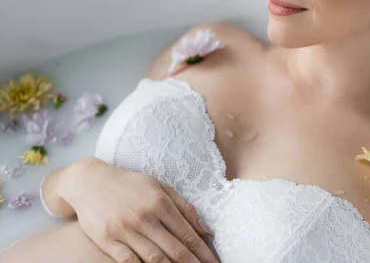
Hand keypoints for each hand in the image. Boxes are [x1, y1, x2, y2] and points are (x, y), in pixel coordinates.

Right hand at [58, 157, 218, 262]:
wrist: (89, 182)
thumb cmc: (129, 185)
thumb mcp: (159, 187)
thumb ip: (184, 207)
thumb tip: (205, 229)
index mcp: (160, 202)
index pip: (188, 234)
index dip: (203, 252)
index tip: (214, 262)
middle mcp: (145, 216)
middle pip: (175, 249)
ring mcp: (125, 230)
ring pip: (154, 259)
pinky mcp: (108, 241)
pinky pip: (129, 262)